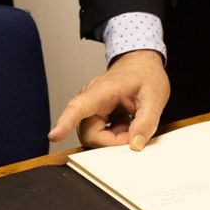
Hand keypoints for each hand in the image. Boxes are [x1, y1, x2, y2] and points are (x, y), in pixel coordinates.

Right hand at [48, 50, 169, 150]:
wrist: (142, 64)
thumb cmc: (146, 76)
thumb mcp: (155, 98)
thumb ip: (146, 122)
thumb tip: (135, 145)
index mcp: (103, 90)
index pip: (79, 107)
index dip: (65, 122)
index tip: (54, 135)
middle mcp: (91, 98)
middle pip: (89, 132)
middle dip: (111, 141)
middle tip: (134, 135)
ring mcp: (92, 107)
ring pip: (94, 136)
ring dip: (114, 138)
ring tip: (130, 123)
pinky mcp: (95, 115)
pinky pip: (99, 134)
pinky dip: (115, 135)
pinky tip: (126, 123)